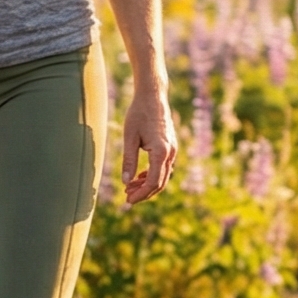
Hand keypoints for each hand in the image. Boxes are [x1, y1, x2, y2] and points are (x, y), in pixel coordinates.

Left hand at [117, 84, 177, 204]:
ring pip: (162, 176)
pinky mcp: (170, 147)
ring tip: (129, 188)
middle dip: (144, 193)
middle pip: (160, 183)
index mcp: (161, 151)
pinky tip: (139, 176)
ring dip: (147, 184)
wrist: (153, 96)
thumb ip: (128, 160)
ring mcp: (172, 150)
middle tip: (127, 198)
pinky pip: (163, 167)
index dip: (141, 194)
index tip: (128, 200)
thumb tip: (125, 182)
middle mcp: (170, 153)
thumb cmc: (138, 114)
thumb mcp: (129, 137)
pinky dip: (152, 175)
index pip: (153, 182)